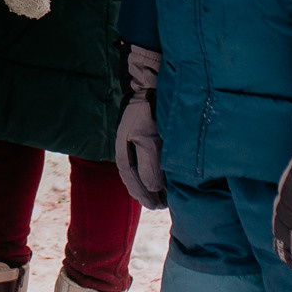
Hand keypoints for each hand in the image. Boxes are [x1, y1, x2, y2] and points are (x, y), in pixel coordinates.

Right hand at [114, 45, 165, 209]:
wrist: (147, 84)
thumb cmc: (147, 111)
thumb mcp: (149, 139)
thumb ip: (150, 166)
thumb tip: (155, 190)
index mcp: (123, 156)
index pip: (133, 184)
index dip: (146, 198)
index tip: (160, 207)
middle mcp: (127, 153)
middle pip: (136, 181)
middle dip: (150, 194)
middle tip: (165, 204)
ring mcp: (134, 145)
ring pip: (142, 172)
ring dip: (153, 184)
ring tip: (168, 195)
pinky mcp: (144, 138)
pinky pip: (147, 162)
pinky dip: (156, 172)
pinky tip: (166, 175)